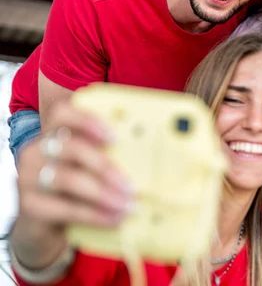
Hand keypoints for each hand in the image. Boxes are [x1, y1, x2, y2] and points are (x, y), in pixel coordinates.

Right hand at [11, 101, 132, 266]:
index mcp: (54, 134)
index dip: (87, 121)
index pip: (62, 113)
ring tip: (128, 205)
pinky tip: (115, 219)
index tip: (114, 137)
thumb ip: (110, 156)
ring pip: (68, 179)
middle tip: (132, 186)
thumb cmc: (77, 191)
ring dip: (104, 193)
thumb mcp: (90, 169)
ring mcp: (28, 178)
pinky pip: (66, 208)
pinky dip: (95, 214)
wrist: (46, 227)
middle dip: (106, 167)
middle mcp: (37, 151)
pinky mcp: (29, 206)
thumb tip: (154, 156)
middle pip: (71, 148)